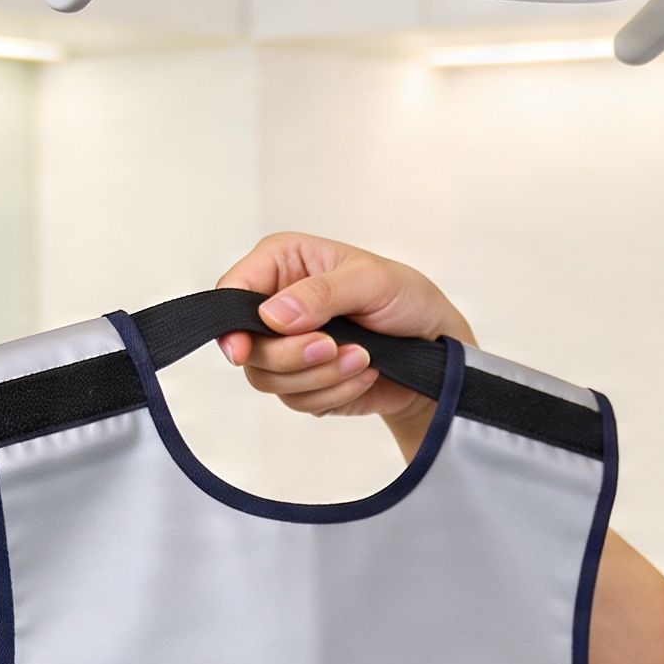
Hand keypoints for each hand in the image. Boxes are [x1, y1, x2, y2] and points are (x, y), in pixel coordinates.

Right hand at [216, 233, 475, 428]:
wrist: (432, 346)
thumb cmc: (405, 298)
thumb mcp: (371, 280)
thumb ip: (321, 293)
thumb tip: (273, 314)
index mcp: (283, 264)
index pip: (233, 289)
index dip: (230, 323)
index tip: (243, 351)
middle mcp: (276, 304)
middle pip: (247, 345)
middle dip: (292, 354)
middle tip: (333, 345)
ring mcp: (286, 347)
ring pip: (268, 379)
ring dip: (320, 375)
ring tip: (363, 356)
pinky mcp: (302, 382)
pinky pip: (297, 400)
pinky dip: (334, 392)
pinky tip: (363, 373)